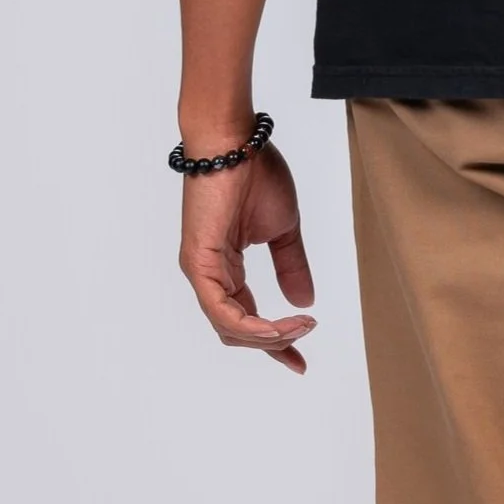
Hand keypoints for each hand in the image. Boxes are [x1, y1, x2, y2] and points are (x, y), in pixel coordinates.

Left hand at [179, 143, 316, 372]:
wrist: (236, 142)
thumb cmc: (255, 174)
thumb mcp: (283, 231)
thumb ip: (291, 266)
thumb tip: (304, 301)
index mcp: (225, 267)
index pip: (245, 319)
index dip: (274, 342)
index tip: (300, 360)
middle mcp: (208, 275)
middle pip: (235, 332)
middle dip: (272, 345)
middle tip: (302, 344)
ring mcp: (200, 271)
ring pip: (229, 328)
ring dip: (268, 336)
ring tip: (300, 328)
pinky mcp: (199, 263)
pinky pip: (222, 311)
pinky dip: (253, 325)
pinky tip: (279, 326)